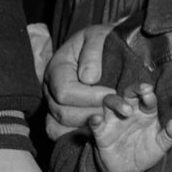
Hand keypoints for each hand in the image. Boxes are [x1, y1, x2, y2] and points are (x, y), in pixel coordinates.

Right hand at [45, 24, 116, 140]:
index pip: (66, 91)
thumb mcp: (100, 37)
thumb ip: (93, 53)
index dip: (91, 96)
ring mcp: (54, 103)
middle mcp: (50, 88)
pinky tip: (101, 129)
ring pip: (62, 125)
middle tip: (121, 109)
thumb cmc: (104, 41)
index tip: (113, 93)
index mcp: (57, 68)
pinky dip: (79, 134)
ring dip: (91, 125)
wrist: (109, 46)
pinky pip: (60, 132)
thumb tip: (88, 78)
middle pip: (63, 112)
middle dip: (95, 113)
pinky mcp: (62, 116)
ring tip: (114, 118)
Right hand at [90, 83, 171, 171]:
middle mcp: (129, 112)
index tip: (150, 94)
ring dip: (117, 102)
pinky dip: (94, 119)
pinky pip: (95, 122)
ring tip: (126, 111)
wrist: (129, 171)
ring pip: (110, 101)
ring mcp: (114, 120)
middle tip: (142, 90)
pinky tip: (96, 119)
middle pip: (129, 93)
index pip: (147, 98)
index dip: (148, 94)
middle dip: (135, 89)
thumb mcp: (161, 147)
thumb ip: (170, 136)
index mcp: (145, 113)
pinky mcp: (101, 132)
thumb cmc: (146, 153)